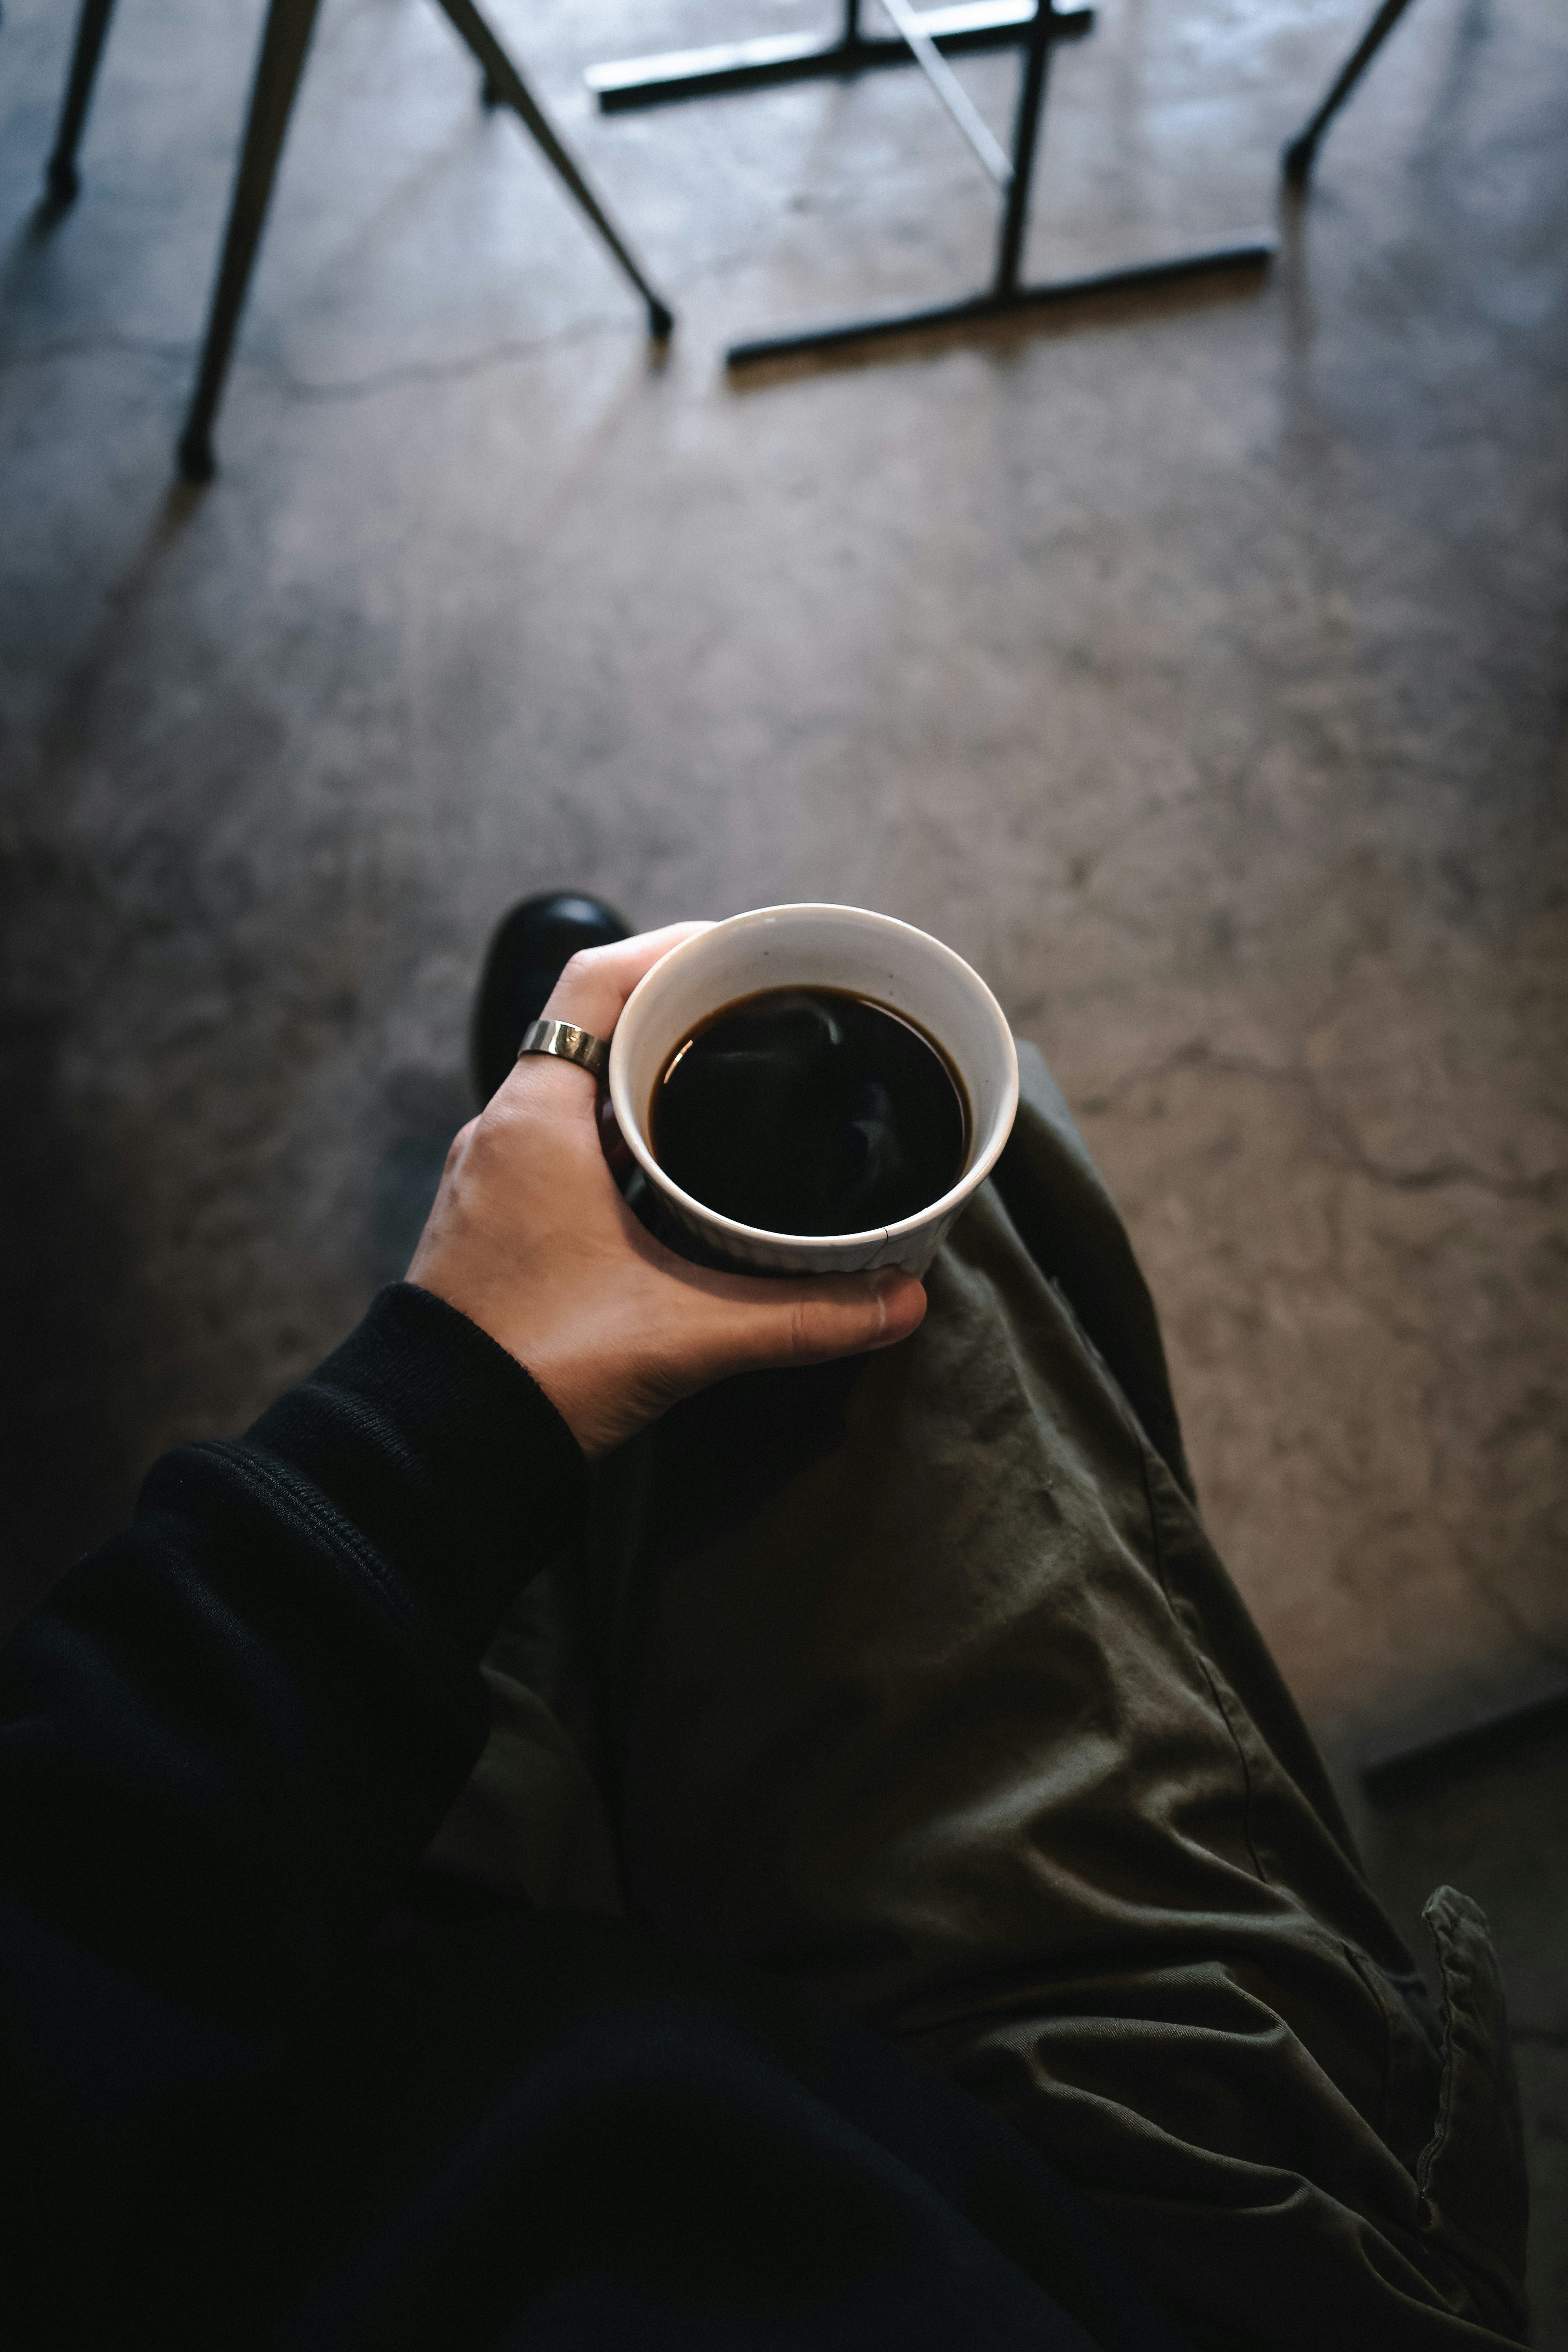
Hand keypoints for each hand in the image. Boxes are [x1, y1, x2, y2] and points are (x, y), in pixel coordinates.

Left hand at [408, 924, 926, 1455]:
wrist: (438, 1449)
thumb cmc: (539, 1368)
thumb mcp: (687, 1333)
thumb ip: (803, 1315)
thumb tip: (901, 1303)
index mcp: (535, 1116)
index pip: (596, 978)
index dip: (671, 948)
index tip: (741, 954)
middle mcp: (503, 1131)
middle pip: (593, 1026)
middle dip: (676, 1016)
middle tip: (757, 1019)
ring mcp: (492, 1178)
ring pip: (574, 1090)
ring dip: (644, 1081)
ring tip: (730, 1088)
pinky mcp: (494, 1224)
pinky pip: (559, 1145)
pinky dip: (617, 1138)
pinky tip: (673, 1176)